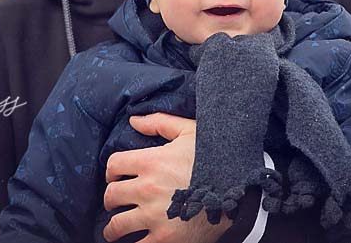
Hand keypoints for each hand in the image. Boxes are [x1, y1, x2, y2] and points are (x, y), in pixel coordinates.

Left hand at [102, 113, 230, 242]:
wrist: (239, 192)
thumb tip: (133, 120)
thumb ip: (160, 122)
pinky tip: (134, 241)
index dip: (112, 171)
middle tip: (115, 203)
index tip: (115, 177)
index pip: (113, 165)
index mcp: (150, 161)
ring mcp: (154, 216)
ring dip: (113, 228)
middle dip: (111, 199)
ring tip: (114, 230)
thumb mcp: (190, 132)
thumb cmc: (215, 158)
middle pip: (111, 195)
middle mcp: (147, 188)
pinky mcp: (164, 239)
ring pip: (116, 225)